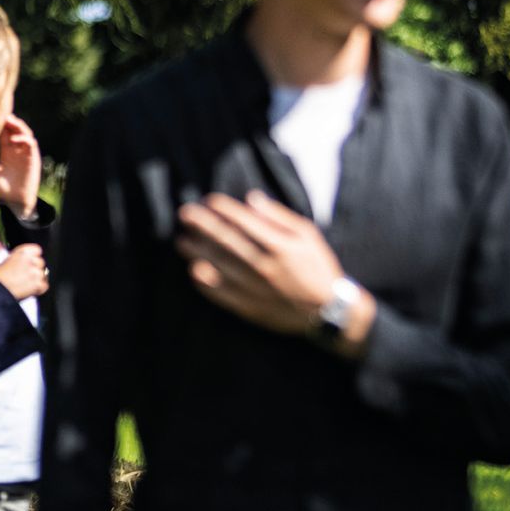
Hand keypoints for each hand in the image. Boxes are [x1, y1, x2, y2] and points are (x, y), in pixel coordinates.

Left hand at [0, 114, 41, 213]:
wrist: (15, 200)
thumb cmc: (2, 188)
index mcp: (6, 151)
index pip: (3, 132)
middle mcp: (16, 149)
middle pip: (14, 128)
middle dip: (8, 120)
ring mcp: (25, 152)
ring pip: (24, 132)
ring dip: (17, 125)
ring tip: (8, 120)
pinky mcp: (33, 157)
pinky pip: (30, 143)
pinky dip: (23, 138)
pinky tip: (14, 139)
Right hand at [0, 243, 46, 298]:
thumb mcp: (7, 261)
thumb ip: (19, 259)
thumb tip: (24, 262)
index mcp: (23, 252)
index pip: (37, 250)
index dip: (34, 257)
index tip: (31, 262)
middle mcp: (31, 260)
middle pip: (41, 262)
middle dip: (35, 269)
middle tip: (26, 276)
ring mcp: (36, 272)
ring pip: (43, 274)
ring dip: (37, 279)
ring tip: (26, 284)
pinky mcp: (38, 283)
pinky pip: (44, 286)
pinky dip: (39, 289)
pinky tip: (30, 290)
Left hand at [176, 192, 348, 337]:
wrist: (326, 312)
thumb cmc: (316, 267)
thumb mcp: (307, 236)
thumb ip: (278, 216)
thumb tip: (251, 199)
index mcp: (279, 246)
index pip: (242, 221)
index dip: (222, 208)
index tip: (208, 200)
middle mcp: (263, 265)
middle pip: (224, 240)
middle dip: (201, 224)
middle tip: (185, 213)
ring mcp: (253, 287)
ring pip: (216, 265)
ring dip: (196, 251)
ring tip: (182, 240)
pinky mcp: (247, 306)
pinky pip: (218, 292)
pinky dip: (203, 281)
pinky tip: (194, 269)